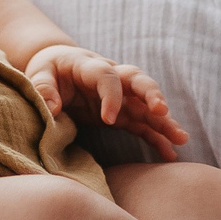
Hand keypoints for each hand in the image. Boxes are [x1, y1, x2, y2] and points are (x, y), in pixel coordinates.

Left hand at [25, 45, 186, 159]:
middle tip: (161, 112)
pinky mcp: (124, 113)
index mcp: (90, 66)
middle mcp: (113, 78)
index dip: (111, 96)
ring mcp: (122, 96)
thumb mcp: (40, 73)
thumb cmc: (49, 70)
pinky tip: (170, 153)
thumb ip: (43, 88)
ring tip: (180, 138)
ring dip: (164, 120)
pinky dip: (158, 137)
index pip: (107, 77)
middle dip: (152, 95)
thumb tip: (52, 108)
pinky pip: (144, 124)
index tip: (108, 120)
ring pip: (147, 105)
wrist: (60, 66)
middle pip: (138, 81)